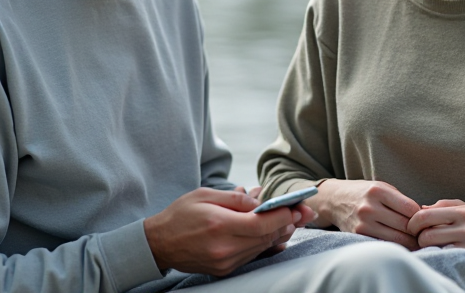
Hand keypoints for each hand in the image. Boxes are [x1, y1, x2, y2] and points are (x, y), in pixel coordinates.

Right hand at [144, 187, 305, 275]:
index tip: (297, 206)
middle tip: (305, 212)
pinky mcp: (224, 269)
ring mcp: (225, 262)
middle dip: (288, 223)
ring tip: (293, 220)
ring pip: (261, 247)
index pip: (261, 223)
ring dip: (279, 233)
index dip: (283, 215)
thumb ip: (235, 198)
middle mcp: (224, 248)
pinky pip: (252, 256)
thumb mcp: (205, 195)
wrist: (159, 243)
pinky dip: (266, 244)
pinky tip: (277, 235)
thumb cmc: (181, 214)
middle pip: (266, 237)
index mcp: (219, 225)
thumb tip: (260, 200)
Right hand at [309, 179, 420, 249]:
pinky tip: (399, 243)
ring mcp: (363, 223)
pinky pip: (384, 243)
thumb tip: (425, 217)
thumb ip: (401, 200)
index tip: (422, 220)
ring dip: (409, 242)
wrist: (335, 199)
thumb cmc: (365, 193)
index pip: (411, 208)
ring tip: (414, 240)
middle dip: (417, 231)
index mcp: (378, 191)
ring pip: (397, 238)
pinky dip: (395, 245)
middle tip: (423, 234)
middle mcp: (369, 207)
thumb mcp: (382, 187)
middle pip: (405, 225)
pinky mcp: (358, 235)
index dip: (420, 216)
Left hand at [407, 199, 464, 263]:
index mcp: (461, 210)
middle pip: (426, 233)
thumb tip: (419, 209)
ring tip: (430, 247)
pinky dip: (439, 256)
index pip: (425, 214)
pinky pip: (446, 257)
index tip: (412, 228)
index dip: (412, 223)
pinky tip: (441, 254)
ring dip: (427, 248)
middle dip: (418, 238)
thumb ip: (443, 206)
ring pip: (434, 246)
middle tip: (420, 240)